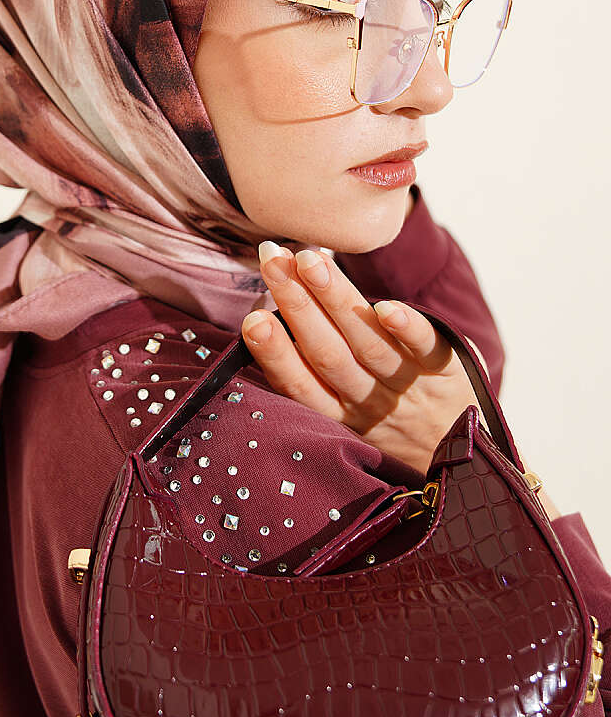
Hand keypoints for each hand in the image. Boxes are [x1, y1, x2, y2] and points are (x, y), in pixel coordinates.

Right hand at [242, 243, 481, 476]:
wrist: (464, 456)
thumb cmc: (395, 424)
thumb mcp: (349, 415)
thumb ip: (314, 372)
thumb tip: (267, 314)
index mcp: (339, 414)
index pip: (300, 384)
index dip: (275, 354)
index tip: (252, 320)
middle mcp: (371, 402)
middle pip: (329, 355)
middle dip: (297, 306)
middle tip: (272, 260)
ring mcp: (409, 386)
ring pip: (368, 344)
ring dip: (336, 300)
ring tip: (310, 260)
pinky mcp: (448, 370)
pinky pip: (427, 349)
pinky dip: (407, 329)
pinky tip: (385, 306)